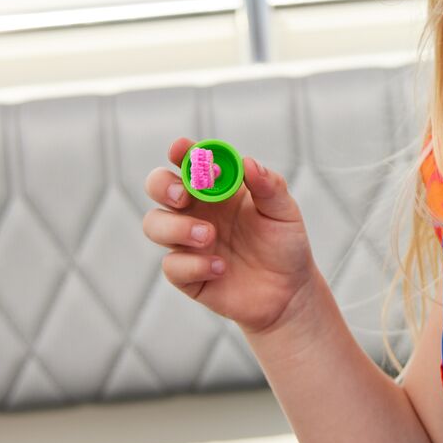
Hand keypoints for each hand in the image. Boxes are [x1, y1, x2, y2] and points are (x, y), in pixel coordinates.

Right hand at [141, 138, 316, 334]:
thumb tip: (248, 162)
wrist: (288, 292)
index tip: (182, 150)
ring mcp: (186, 242)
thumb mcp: (284, 212)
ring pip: (154, 224)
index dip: (183, 152)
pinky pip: (172, 265)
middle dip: (163, 186)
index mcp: (217, 187)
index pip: (191, 161)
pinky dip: (194, 265)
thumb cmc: (284, 243)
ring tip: (210, 236)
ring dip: (176, 227)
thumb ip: (269, 186)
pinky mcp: (186, 274)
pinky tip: (221, 268)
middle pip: (158, 186)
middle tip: (183, 196)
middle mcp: (195, 210)